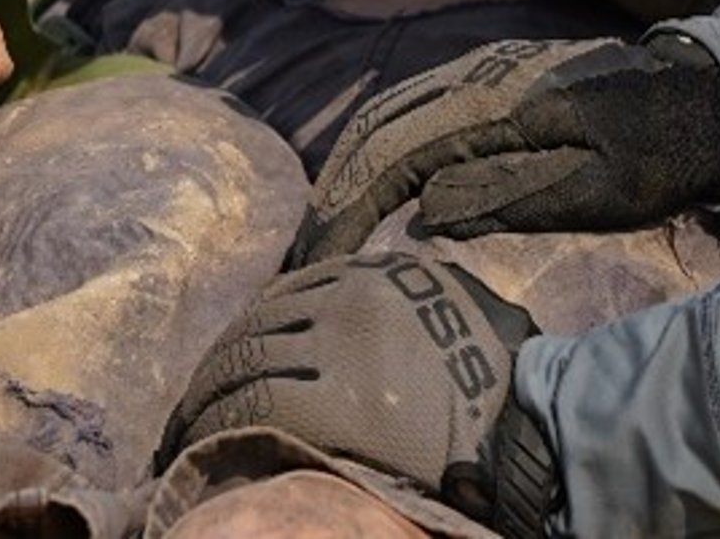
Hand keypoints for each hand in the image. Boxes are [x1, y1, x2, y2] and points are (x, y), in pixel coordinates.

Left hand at [170, 251, 561, 537]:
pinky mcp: (329, 404)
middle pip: (255, 327)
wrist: (531, 431)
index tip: (229, 361)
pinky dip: (216, 427)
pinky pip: (251, 409)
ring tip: (188, 431)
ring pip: (242, 364)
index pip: (286, 292)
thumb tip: (366, 291)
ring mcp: (338, 348)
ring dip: (204, 401)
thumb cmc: (504, 380)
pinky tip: (205, 445)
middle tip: (191, 404)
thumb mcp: (459, 308)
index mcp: (379, 274)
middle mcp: (351, 298)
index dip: (248, 330)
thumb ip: (410, 295)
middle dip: (215, 369)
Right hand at [294, 36, 719, 264]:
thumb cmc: (661, 149)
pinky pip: (418, 110)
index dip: (346, 207)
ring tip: (326, 229)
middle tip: (304, 255)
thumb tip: (422, 208)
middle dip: (334, 191)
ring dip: (352, 169)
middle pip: (377, 128)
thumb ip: (511, 193)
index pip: (393, 153)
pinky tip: (374, 188)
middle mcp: (477, 78)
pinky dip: (382, 150)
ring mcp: (483, 76)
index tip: (316, 259)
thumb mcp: (599, 188)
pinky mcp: (494, 85)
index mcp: (496, 105)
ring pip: (391, 115)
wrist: (706, 91)